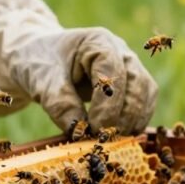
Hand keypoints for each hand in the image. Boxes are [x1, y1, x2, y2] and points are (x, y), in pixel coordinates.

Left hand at [8, 27, 157, 134]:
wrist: (39, 60)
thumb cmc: (39, 64)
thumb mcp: (41, 81)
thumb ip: (60, 103)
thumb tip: (80, 132)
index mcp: (98, 41)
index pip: (113, 72)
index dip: (108, 104)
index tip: (95, 129)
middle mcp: (121, 51)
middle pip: (137, 83)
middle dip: (124, 116)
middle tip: (105, 140)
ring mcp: (129, 67)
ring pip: (145, 95)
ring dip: (133, 121)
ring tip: (111, 141)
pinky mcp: (130, 85)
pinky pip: (143, 104)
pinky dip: (134, 122)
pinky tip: (118, 137)